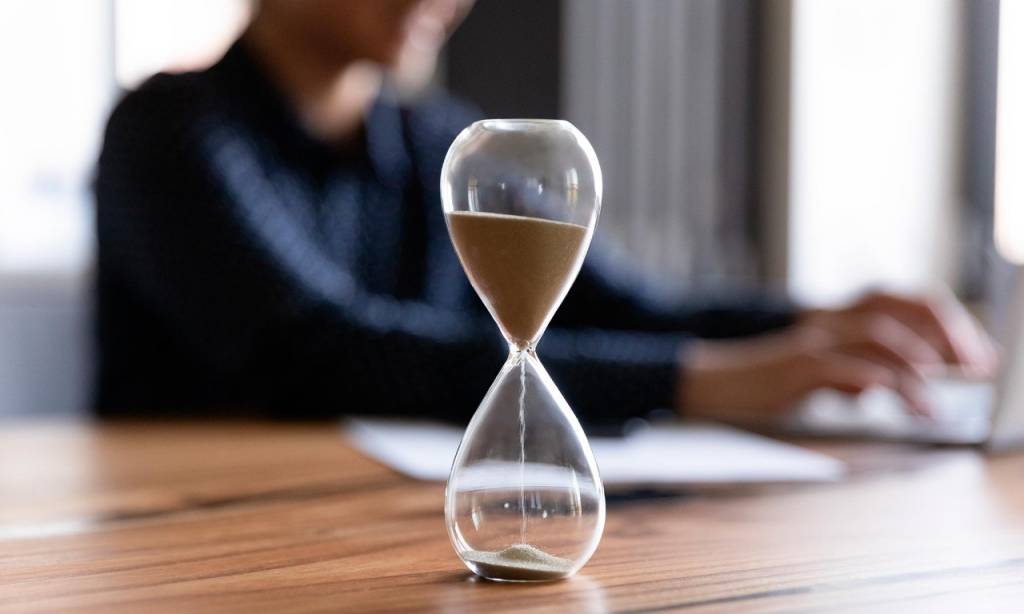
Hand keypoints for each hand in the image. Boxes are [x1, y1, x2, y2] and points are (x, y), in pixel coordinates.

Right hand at [678, 290, 998, 419]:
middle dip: (948, 333)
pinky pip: (847, 368)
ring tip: (937, 404)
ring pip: (880, 337)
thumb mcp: (819, 371)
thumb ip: (858, 368)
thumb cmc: (763, 382)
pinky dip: (881, 384)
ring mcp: (813, 340)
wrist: (711, 383)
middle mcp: (830, 320)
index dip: (948, 323)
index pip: (905, 301)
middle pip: (901, 305)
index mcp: (839, 316)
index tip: (977, 357)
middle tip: (976, 368)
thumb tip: (898, 381)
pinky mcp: (797, 366)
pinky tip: (905, 404)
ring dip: (920, 366)